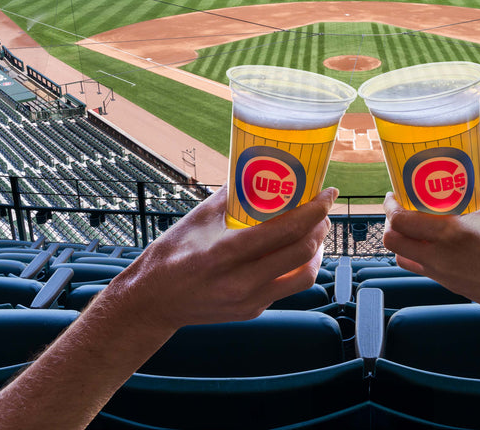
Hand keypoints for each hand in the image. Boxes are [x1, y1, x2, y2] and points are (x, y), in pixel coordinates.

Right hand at [101, 185, 335, 331]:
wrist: (152, 302)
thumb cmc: (171, 255)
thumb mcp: (197, 219)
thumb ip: (230, 195)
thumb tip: (256, 169)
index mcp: (224, 254)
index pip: (285, 230)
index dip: (314, 209)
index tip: (327, 193)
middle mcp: (240, 282)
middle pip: (302, 253)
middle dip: (321, 227)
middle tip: (322, 210)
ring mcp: (249, 301)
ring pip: (304, 276)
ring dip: (316, 251)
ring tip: (314, 232)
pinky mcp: (252, 311)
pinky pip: (288, 288)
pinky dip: (298, 266)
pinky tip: (295, 251)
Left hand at [383, 179, 479, 323]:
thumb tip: (473, 175)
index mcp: (450, 234)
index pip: (400, 221)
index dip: (390, 206)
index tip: (395, 194)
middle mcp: (439, 257)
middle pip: (391, 241)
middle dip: (389, 222)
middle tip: (400, 208)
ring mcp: (442, 275)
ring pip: (402, 258)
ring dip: (401, 240)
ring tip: (415, 226)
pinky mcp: (451, 286)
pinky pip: (421, 269)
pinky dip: (418, 254)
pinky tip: (435, 243)